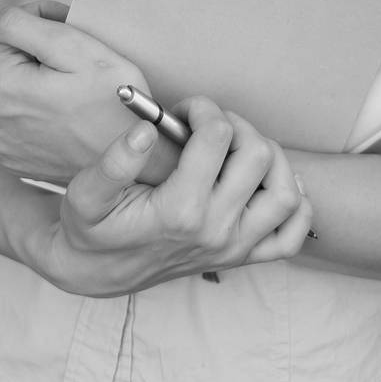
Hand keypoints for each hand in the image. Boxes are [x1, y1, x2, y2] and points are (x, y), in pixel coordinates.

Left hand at [0, 0, 178, 187]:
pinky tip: (66, 112)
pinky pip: (17, 118)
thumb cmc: (114, 101)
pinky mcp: (14, 158)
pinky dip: (37, 109)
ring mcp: (1, 143)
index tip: (72, 29)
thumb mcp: (73, 47)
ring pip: (13, 88)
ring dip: (37, 80)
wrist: (139, 162)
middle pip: (8, 60)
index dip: (41, 20)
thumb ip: (21, 24)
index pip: (5, 29)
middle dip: (38, 51)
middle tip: (78, 58)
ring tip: (74, 88)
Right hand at [37, 96, 314, 297]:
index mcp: (181, 212)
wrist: (97, 272)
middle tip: (207, 125)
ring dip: (269, 157)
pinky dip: (294, 204)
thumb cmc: (92, 229)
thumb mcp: (87, 194)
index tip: (182, 112)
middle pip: (258, 156)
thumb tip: (146, 131)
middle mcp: (217, 232)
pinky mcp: (244, 258)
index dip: (201, 109)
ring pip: (285, 192)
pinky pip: (292, 235)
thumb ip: (114, 163)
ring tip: (236, 146)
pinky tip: (265, 182)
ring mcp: (236, 249)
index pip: (217, 136)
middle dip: (234, 125)